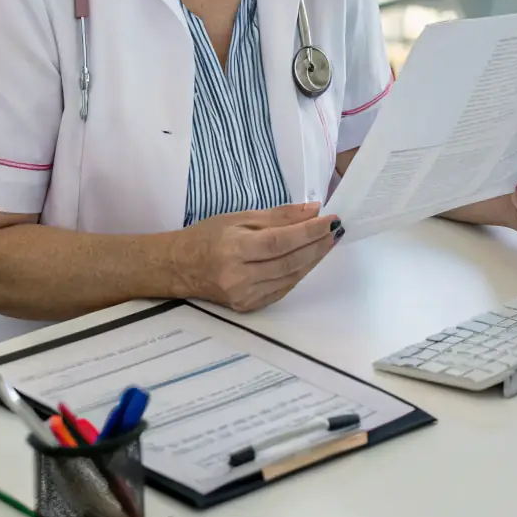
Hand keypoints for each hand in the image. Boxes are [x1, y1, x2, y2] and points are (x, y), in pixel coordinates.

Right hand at [172, 202, 340, 311]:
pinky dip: (299, 272)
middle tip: (336, 230)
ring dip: (313, 259)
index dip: (309, 232)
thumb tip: (314, 210)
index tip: (331, 220)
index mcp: (234, 249)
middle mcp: (239, 277)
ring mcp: (244, 296)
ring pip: (290, 277)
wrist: (180, 267)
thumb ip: (279, 215)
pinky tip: (309, 258)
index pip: (281, 241)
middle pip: (289, 262)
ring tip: (328, 242)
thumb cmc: (208, 236)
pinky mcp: (249, 307)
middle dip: (318, 245)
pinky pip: (282, 289)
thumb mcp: (240, 217)